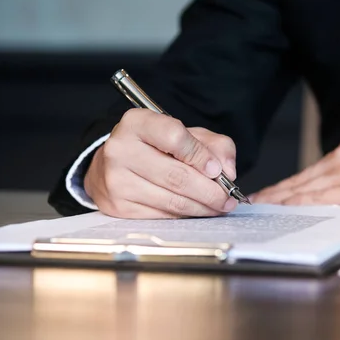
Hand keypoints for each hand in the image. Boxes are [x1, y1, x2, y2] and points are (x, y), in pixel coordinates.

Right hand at [84, 108, 237, 218]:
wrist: (112, 164)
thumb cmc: (155, 146)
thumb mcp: (186, 134)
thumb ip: (214, 145)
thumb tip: (227, 171)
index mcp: (137, 123)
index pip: (174, 137)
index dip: (201, 156)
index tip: (217, 170)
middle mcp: (121, 149)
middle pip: (176, 176)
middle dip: (210, 191)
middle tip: (227, 198)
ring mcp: (117, 180)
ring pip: (172, 201)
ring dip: (202, 208)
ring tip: (218, 207)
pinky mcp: (118, 206)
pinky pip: (162, 216)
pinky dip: (185, 216)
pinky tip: (196, 211)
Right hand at [252, 138, 339, 214]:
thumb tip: (319, 216)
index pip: (306, 198)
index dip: (282, 205)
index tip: (263, 208)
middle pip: (301, 184)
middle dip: (275, 193)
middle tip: (253, 199)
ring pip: (310, 172)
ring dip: (287, 183)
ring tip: (269, 192)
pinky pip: (325, 162)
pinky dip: (309, 172)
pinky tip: (299, 179)